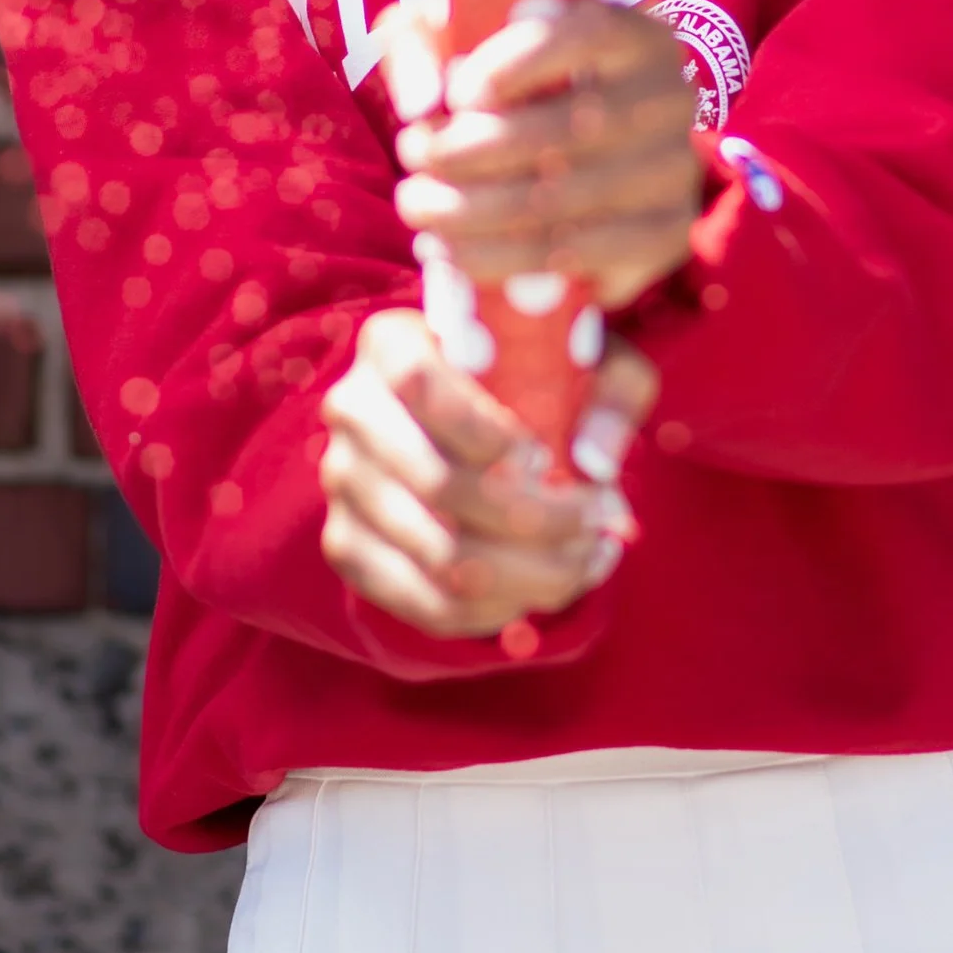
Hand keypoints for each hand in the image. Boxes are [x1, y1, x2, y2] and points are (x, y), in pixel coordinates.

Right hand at [318, 304, 655, 639]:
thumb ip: (611, 392)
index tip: (545, 458)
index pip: (420, 384)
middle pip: (439, 485)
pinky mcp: (348, 548)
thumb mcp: (587, 361)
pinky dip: (498, 609)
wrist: (471, 425)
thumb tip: (596, 466)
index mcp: (393, 343)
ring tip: (587, 558)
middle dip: (538, 520)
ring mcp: (342, 485)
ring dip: (531, 573)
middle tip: (596, 524)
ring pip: (442, 557)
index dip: (486, 430)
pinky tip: (544, 590)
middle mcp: (353, 410)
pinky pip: (426, 603)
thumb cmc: (537, 380)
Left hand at [390, 0, 700, 311]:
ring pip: (568, 201)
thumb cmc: (510, 83)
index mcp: (634, 32)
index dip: (517, 64)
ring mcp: (676, 171)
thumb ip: (425, 48)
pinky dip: (506, 261)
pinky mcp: (665, 236)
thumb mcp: (461, 42)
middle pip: (575, 125)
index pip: (587, 34)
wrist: (576, 155)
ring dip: (476, 213)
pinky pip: (582, 258)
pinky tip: (458, 253)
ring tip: (420, 207)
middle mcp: (671, 97)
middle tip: (415, 156)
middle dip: (476, 148)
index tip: (458, 94)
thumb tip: (422, 103)